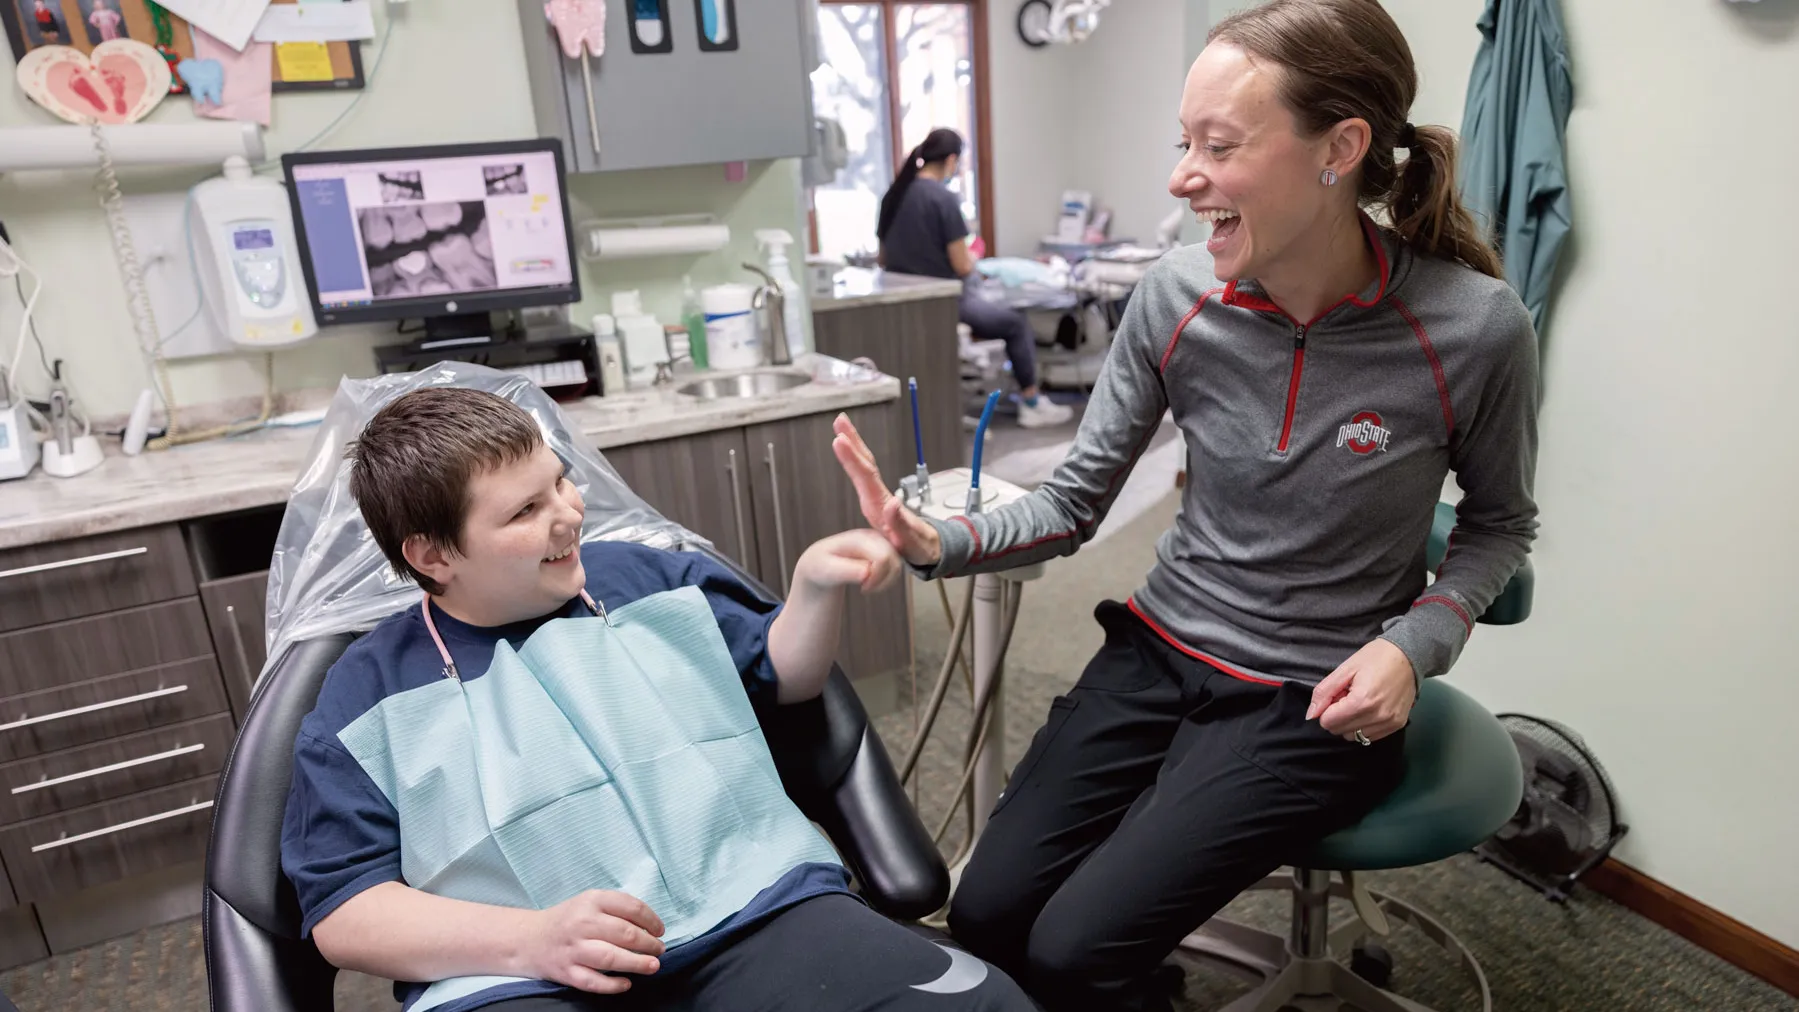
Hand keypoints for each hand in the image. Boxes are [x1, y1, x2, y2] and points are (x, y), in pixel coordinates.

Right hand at [520, 890, 665, 993]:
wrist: (528, 939)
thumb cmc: (567, 919)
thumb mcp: (589, 902)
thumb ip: (616, 909)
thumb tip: (650, 925)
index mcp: (591, 901)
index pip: (630, 907)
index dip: (651, 920)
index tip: (660, 930)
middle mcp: (582, 923)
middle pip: (624, 934)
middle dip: (648, 943)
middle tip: (659, 950)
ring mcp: (573, 949)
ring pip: (611, 958)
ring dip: (637, 963)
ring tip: (653, 965)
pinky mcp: (566, 972)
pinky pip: (593, 982)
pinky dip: (612, 985)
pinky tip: (627, 983)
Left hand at [795, 528, 902, 594]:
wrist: (820, 562)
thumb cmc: (820, 566)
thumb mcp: (826, 570)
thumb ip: (846, 571)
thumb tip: (867, 573)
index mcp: (858, 538)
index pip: (882, 558)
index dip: (877, 578)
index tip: (863, 588)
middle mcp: (873, 536)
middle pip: (894, 561)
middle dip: (883, 581)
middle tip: (865, 589)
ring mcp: (880, 541)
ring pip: (898, 565)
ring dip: (886, 581)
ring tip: (867, 586)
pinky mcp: (884, 548)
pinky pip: (896, 566)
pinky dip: (888, 579)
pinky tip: (872, 581)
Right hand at [831, 414, 941, 567]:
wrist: (928, 550)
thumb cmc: (919, 546)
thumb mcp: (911, 541)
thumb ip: (900, 523)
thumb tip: (893, 503)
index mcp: (882, 504)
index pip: (867, 476)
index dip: (852, 459)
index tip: (840, 440)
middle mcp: (879, 496)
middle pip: (865, 464)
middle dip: (853, 442)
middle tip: (839, 421)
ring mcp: (877, 498)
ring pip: (864, 466)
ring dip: (853, 446)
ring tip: (840, 429)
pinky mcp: (875, 501)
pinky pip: (863, 475)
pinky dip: (855, 460)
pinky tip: (847, 446)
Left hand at [1306, 640, 1416, 743]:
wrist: (1409, 655)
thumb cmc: (1375, 658)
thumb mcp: (1345, 669)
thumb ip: (1324, 692)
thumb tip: (1310, 715)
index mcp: (1362, 701)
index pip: (1328, 722)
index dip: (1327, 708)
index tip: (1337, 694)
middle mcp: (1377, 716)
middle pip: (1340, 731)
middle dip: (1338, 715)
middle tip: (1348, 696)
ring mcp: (1389, 723)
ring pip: (1354, 737)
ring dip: (1350, 723)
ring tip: (1359, 702)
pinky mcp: (1398, 725)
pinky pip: (1370, 737)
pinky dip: (1364, 726)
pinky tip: (1370, 709)